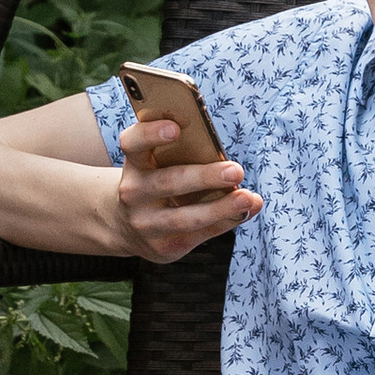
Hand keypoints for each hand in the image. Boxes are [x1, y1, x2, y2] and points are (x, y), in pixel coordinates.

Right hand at [114, 118, 260, 265]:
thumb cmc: (157, 183)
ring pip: (186, 217)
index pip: (133, 143)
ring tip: (246, 199)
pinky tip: (244, 212)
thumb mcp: (158, 165)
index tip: (175, 129)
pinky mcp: (163, 246)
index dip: (151, 134)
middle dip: (205, 177)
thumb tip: (231, 162)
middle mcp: (134, 192)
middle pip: (169, 181)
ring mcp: (146, 223)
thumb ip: (186, 153)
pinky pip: (199, 234)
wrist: (128, 226)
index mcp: (135, 163)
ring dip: (221, 208)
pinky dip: (225, 222)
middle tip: (236, 171)